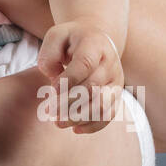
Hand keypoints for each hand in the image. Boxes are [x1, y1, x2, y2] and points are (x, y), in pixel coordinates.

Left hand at [37, 19, 124, 133]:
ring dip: (80, 118)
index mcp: (95, 44)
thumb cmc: (71, 40)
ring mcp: (116, 80)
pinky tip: (75, 129)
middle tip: (49, 111)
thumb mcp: (56, 36)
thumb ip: (49, 54)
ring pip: (103, 105)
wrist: (96, 39)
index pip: (85, 64)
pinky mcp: (116, 95)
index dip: (69, 80)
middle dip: (68, 103)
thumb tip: (54, 79)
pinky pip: (109, 115)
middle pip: (92, 88)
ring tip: (59, 123)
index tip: (52, 91)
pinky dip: (93, 125)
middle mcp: (110, 63)